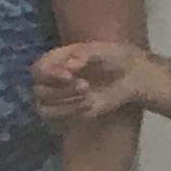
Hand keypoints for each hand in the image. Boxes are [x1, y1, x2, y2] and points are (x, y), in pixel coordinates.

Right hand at [34, 41, 163, 128]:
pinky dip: (72, 113)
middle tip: (85, 85)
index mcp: (57, 61)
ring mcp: (60, 99)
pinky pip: (58, 120)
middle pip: (39, 90)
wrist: (133, 76)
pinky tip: (90, 104)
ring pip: (44, 108)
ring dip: (64, 103)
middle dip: (60, 90)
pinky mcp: (70, 113)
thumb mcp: (101, 50)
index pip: (37, 69)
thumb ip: (84, 55)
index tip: (69, 74)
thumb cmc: (115, 58)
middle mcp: (54, 80)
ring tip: (88, 95)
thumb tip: (71, 66)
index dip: (48, 73)